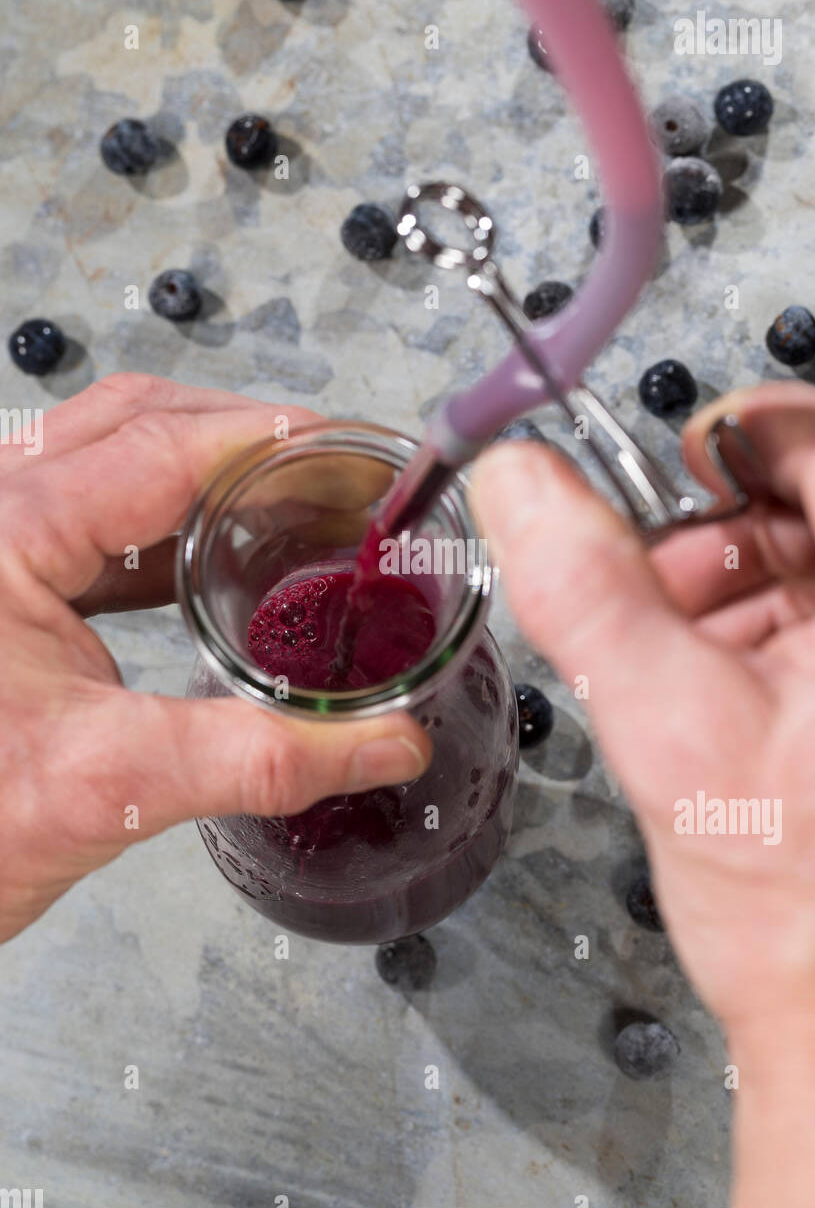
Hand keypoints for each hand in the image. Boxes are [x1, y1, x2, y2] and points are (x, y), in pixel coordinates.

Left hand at [0, 374, 429, 943]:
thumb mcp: (111, 786)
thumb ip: (260, 759)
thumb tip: (383, 742)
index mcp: (4, 531)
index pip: (160, 446)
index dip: (268, 437)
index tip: (349, 446)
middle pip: (133, 422)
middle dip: (240, 436)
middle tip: (330, 470)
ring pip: (106, 456)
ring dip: (200, 470)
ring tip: (287, 503)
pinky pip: (88, 516)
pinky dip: (161, 522)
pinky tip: (213, 560)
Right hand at [471, 382, 814, 1207]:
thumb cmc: (806, 908)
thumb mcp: (670, 729)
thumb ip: (585, 590)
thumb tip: (522, 483)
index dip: (742, 436)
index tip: (677, 461)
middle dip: (721, 531)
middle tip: (655, 589)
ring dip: (731, 586)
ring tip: (676, 660)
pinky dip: (755, 631)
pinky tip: (712, 690)